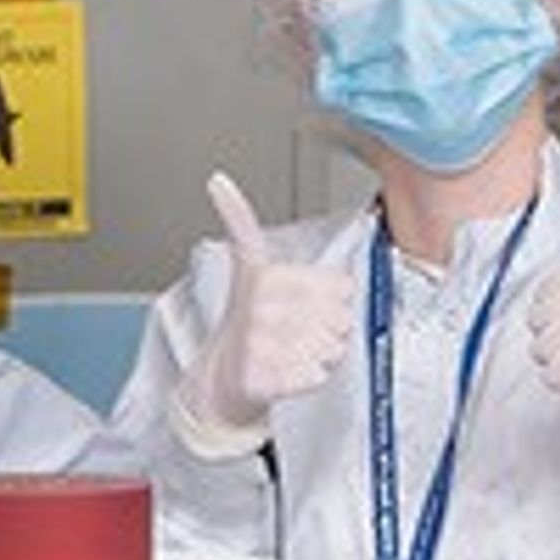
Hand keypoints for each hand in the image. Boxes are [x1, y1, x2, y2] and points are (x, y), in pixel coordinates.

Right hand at [172, 173, 353, 454]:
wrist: (220, 380)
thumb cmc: (246, 323)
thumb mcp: (247, 266)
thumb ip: (240, 223)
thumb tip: (217, 179)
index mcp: (265, 275)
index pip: (342, 287)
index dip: (332, 300)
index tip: (302, 303)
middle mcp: (262, 307)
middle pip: (341, 318)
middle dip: (328, 329)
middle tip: (295, 333)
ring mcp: (262, 344)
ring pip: (333, 348)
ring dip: (320, 355)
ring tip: (290, 352)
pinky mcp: (265, 378)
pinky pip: (319, 376)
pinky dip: (310, 378)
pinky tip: (286, 372)